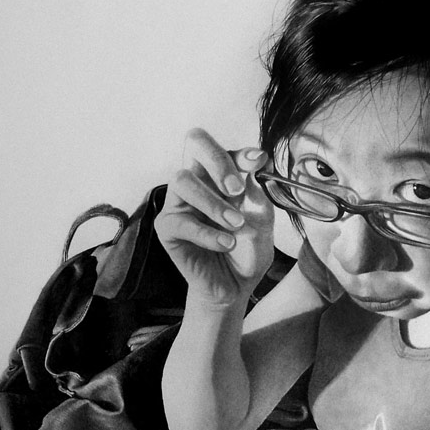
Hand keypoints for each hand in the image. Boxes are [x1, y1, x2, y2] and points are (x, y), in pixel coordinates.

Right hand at [155, 129, 274, 305]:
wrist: (237, 285)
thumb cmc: (248, 250)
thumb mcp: (262, 219)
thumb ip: (257, 193)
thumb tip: (255, 164)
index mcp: (222, 175)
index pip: (224, 149)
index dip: (240, 152)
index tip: (258, 162)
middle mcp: (198, 182)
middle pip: (194, 143)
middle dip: (218, 161)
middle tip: (237, 190)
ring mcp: (179, 203)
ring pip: (182, 180)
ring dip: (213, 203)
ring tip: (236, 225)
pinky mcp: (168, 228)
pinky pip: (181, 221)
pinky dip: (208, 233)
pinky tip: (227, 244)